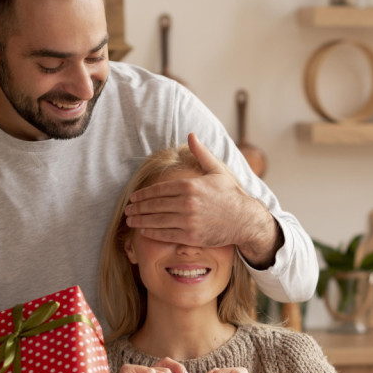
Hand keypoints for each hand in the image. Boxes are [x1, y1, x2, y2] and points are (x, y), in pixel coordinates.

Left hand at [125, 133, 279, 268]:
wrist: (245, 220)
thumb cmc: (230, 194)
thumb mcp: (217, 170)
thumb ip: (201, 153)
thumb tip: (190, 135)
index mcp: (190, 185)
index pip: (159, 189)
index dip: (143, 194)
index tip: (134, 197)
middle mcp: (187, 203)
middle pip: (155, 205)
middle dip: (138, 208)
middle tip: (128, 210)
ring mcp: (189, 221)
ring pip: (157, 220)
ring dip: (140, 220)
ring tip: (130, 220)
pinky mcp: (191, 237)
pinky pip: (166, 234)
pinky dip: (152, 232)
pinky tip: (143, 230)